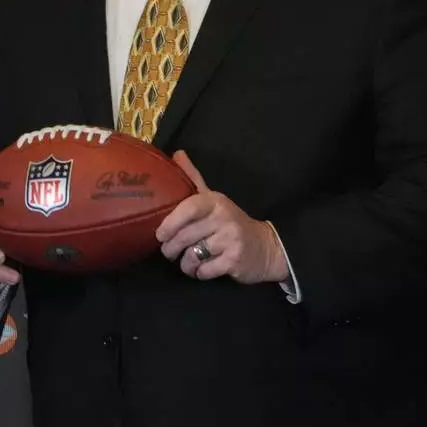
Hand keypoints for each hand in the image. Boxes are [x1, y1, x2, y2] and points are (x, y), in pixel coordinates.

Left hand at [155, 151, 289, 283]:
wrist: (265, 247)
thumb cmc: (230, 222)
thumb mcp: (214, 198)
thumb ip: (193, 178)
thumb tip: (177, 153)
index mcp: (215, 201)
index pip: (188, 208)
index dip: (170, 222)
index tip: (160, 234)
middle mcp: (224, 217)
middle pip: (185, 236)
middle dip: (171, 249)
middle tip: (170, 252)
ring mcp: (231, 239)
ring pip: (193, 256)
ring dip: (186, 264)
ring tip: (188, 261)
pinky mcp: (234, 261)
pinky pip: (205, 270)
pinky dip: (199, 273)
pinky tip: (203, 269)